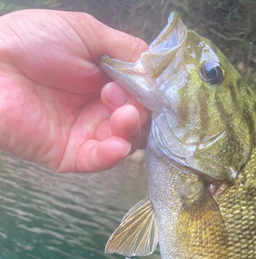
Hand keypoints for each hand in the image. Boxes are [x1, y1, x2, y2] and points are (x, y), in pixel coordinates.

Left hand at [0, 9, 149, 172]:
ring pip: (125, 142)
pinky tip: (118, 144)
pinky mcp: (69, 154)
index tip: (146, 84)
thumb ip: (126, 51)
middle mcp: (98, 108)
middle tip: (117, 95)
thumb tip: (157, 70)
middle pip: (138, 121)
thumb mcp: (86, 33)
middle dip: (139, 111)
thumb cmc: (31, 42)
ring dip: (130, 130)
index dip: (149, 93)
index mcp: (104, 81)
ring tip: (121, 114)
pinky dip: (112, 155)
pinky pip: (98, 161)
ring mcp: (85, 133)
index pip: (141, 95)